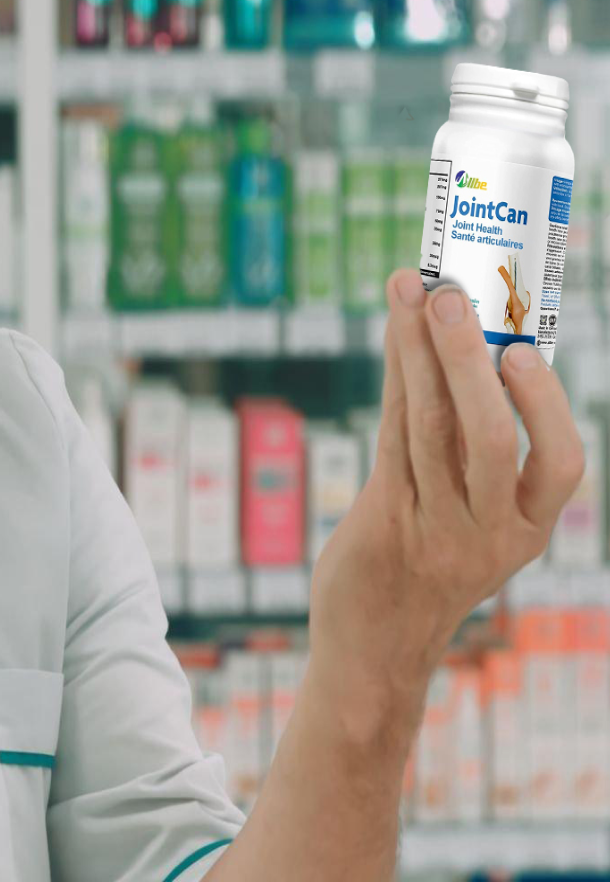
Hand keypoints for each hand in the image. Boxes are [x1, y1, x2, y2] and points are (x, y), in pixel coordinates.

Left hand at [306, 269, 584, 744]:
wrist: (374, 645)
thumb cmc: (428, 566)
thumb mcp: (473, 524)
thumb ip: (473, 456)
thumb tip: (468, 354)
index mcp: (527, 529)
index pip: (561, 465)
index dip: (545, 405)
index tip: (521, 350)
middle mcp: (488, 532)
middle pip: (486, 435)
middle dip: (464, 358)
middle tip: (449, 293)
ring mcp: (433, 530)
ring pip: (427, 426)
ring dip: (414, 351)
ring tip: (408, 290)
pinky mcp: (383, 521)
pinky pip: (390, 435)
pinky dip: (393, 379)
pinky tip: (392, 336)